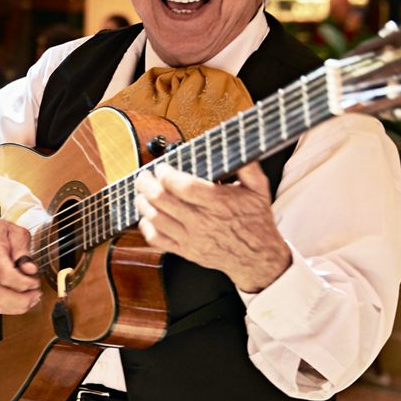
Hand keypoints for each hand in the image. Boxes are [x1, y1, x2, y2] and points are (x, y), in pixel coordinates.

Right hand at [0, 217, 40, 314]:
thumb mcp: (15, 232)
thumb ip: (23, 249)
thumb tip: (29, 268)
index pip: (5, 275)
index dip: (23, 283)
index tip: (35, 282)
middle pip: (0, 295)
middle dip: (23, 299)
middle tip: (37, 293)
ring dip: (19, 306)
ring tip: (32, 298)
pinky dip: (12, 308)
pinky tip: (23, 302)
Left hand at [133, 161, 290, 292]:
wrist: (257, 257)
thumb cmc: (256, 220)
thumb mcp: (259, 189)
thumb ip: (247, 166)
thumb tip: (236, 143)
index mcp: (218, 203)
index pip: (183, 186)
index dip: (166, 174)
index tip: (162, 167)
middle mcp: (202, 221)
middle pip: (162, 200)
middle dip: (146, 184)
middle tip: (144, 176)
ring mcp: (192, 238)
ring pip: (155, 218)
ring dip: (142, 202)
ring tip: (142, 192)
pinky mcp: (185, 251)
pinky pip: (156, 239)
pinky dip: (146, 225)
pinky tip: (146, 216)